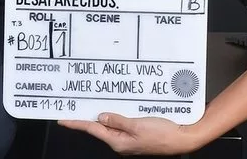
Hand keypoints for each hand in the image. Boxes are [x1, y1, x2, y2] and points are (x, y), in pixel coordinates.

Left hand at [58, 113, 200, 155]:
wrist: (184, 138)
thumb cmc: (163, 134)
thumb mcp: (137, 126)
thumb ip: (117, 121)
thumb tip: (100, 117)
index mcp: (118, 142)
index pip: (92, 130)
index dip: (76, 123)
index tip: (62, 119)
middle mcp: (121, 142)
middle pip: (99, 127)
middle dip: (87, 117)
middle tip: (74, 106)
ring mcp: (129, 138)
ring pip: (110, 124)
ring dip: (101, 114)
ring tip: (89, 104)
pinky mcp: (137, 133)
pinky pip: (121, 122)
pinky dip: (115, 115)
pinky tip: (112, 107)